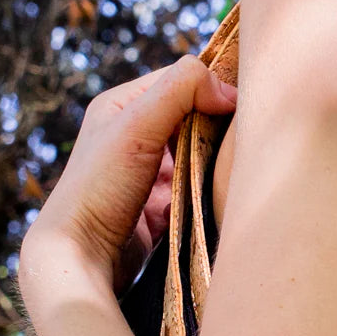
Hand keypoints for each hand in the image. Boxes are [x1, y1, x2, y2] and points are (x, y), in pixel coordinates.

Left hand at [27, 55, 236, 295]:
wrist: (82, 255)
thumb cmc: (99, 187)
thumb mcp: (136, 127)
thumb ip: (179, 92)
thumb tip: (227, 89)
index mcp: (124, 105)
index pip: (181, 80)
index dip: (214, 87)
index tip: (247, 105)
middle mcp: (137, 135)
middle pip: (195, 117)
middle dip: (223, 124)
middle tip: (254, 134)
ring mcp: (152, 171)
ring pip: (201, 153)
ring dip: (222, 158)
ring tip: (248, 162)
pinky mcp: (164, 204)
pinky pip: (200, 187)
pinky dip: (216, 188)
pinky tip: (234, 191)